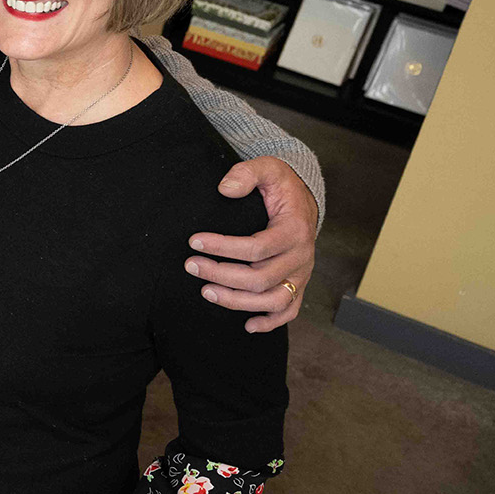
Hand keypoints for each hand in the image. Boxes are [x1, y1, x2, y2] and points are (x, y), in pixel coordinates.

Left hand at [189, 156, 315, 332]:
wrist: (303, 201)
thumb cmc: (280, 185)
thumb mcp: (267, 168)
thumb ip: (245, 173)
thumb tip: (224, 189)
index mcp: (294, 230)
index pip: (256, 247)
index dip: (223, 247)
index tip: (194, 241)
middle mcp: (302, 257)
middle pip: (259, 278)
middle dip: (220, 274)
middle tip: (190, 265)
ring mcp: (301, 274)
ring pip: (273, 301)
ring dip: (237, 302)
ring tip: (205, 292)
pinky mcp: (298, 285)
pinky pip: (289, 311)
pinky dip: (270, 322)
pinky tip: (246, 325)